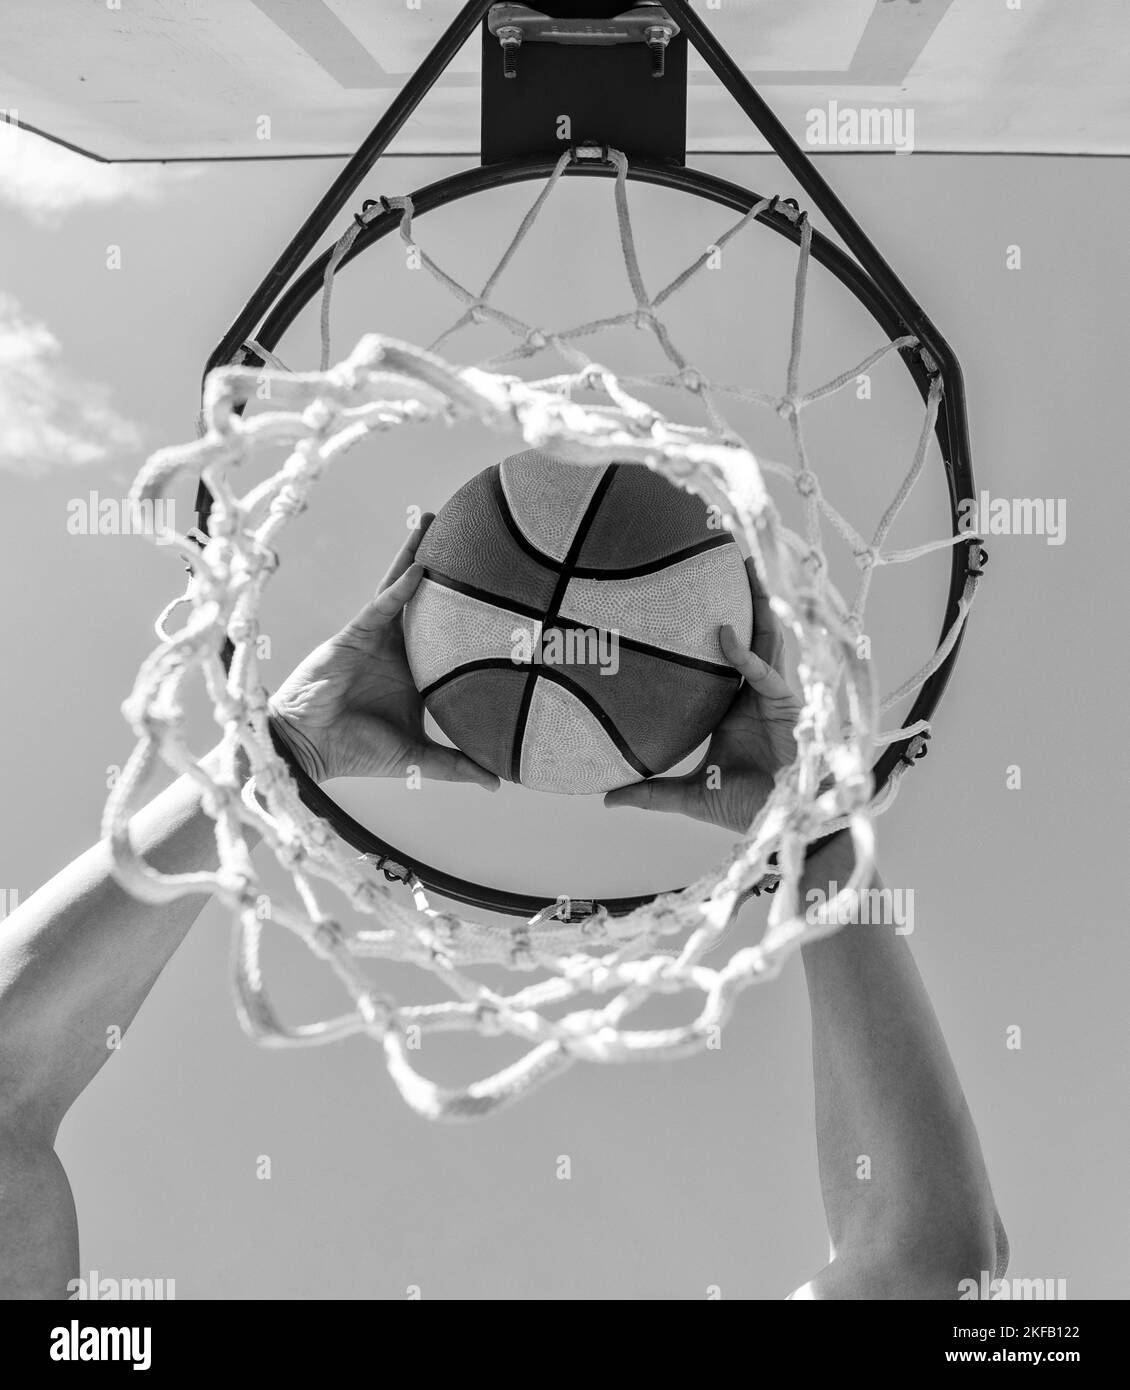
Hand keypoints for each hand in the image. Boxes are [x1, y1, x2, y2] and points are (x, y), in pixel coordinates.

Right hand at [268, 515, 499, 789]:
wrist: (310, 748)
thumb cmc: (358, 752)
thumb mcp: (418, 756)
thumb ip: (458, 764)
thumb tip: (500, 783)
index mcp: (417, 672)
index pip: (449, 635)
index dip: (469, 613)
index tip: (502, 593)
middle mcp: (399, 649)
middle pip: (428, 600)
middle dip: (445, 568)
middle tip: (471, 536)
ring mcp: (376, 637)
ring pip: (402, 588)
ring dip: (418, 555)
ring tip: (437, 521)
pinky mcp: (354, 634)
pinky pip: (381, 605)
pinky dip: (400, 587)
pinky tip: (420, 566)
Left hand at [604, 557, 799, 832]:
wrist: (783, 825)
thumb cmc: (747, 808)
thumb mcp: (689, 794)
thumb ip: (649, 791)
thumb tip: (604, 798)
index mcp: (731, 705)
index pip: (720, 655)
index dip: (710, 624)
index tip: (684, 596)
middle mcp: (752, 692)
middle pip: (748, 633)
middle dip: (740, 597)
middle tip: (722, 556)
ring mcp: (772, 694)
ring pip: (764, 639)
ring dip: (754, 604)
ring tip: (742, 565)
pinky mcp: (787, 703)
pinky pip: (762, 671)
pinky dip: (742, 653)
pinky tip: (722, 633)